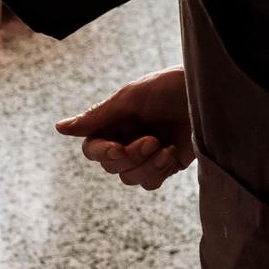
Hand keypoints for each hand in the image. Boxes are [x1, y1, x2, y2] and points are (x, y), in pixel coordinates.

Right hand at [55, 66, 193, 190]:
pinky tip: (172, 153)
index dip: (103, 153)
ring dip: (146, 166)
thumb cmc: (169, 86)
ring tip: (163, 147)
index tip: (119, 148)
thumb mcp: (131, 98)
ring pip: (130, 179)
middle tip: (151, 140)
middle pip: (111, 167)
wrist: (209, 92)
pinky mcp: (167, 164)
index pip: (93, 148)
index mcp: (115, 121)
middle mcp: (128, 138)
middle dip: (130, 158)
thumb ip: (97, 117)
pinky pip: (151, 182)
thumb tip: (59, 128)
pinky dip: (159, 171)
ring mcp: (148, 153)